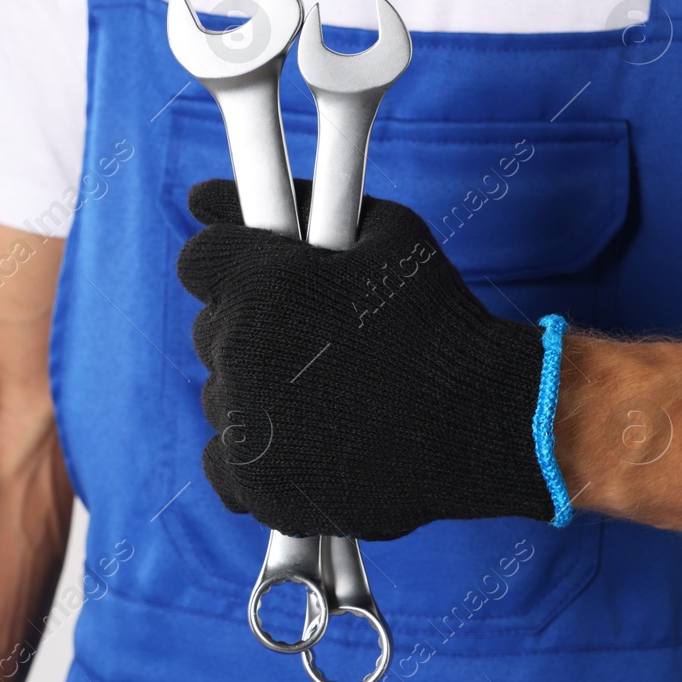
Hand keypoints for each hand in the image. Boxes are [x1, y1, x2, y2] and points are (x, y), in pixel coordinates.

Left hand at [176, 179, 554, 540]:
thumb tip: (203, 194)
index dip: (239, 266)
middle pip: (213, 329)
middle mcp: (239, 353)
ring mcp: (245, 425)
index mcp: (260, 284)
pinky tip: (301, 437)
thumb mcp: (384, 232)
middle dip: (257, 327)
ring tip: (330, 395)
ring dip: (258, 390)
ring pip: (221, 395)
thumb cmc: (438, 319)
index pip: (200, 262)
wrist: (482, 421)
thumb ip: (296, 201)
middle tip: (321, 338)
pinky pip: (224, 460)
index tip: (275, 280)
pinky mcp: (258, 487)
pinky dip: (255, 452)